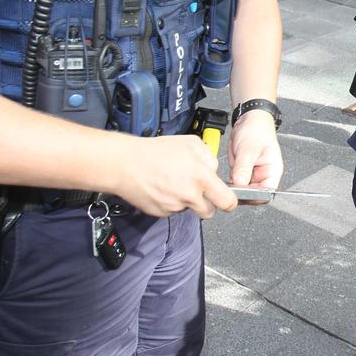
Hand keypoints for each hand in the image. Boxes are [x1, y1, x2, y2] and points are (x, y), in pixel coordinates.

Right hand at [109, 134, 237, 218]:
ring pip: (189, 209)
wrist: (125, 164)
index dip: (230, 202)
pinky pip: (172, 210)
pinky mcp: (160, 213)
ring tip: (173, 182)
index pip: (227, 202)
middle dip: (207, 204)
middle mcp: (189, 196)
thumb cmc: (155, 151)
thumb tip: (214, 170)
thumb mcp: (191, 143)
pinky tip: (162, 187)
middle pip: (209, 212)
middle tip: (198, 191)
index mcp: (201, 178)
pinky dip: (170, 202)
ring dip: (186, 200)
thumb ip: (209, 158)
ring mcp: (174, 207)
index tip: (228, 199)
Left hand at [229, 109, 282, 196]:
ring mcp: (252, 174)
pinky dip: (229, 182)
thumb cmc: (256, 130)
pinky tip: (224, 178)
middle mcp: (263, 174)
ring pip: (243, 190)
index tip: (242, 193)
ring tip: (226, 182)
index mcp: (272, 170)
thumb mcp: (249, 149)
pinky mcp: (241, 171)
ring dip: (234, 188)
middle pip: (254, 193)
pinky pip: (235, 182)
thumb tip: (240, 184)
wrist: (248, 119)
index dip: (255, 196)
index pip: (267, 192)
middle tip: (231, 188)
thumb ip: (244, 167)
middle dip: (242, 193)